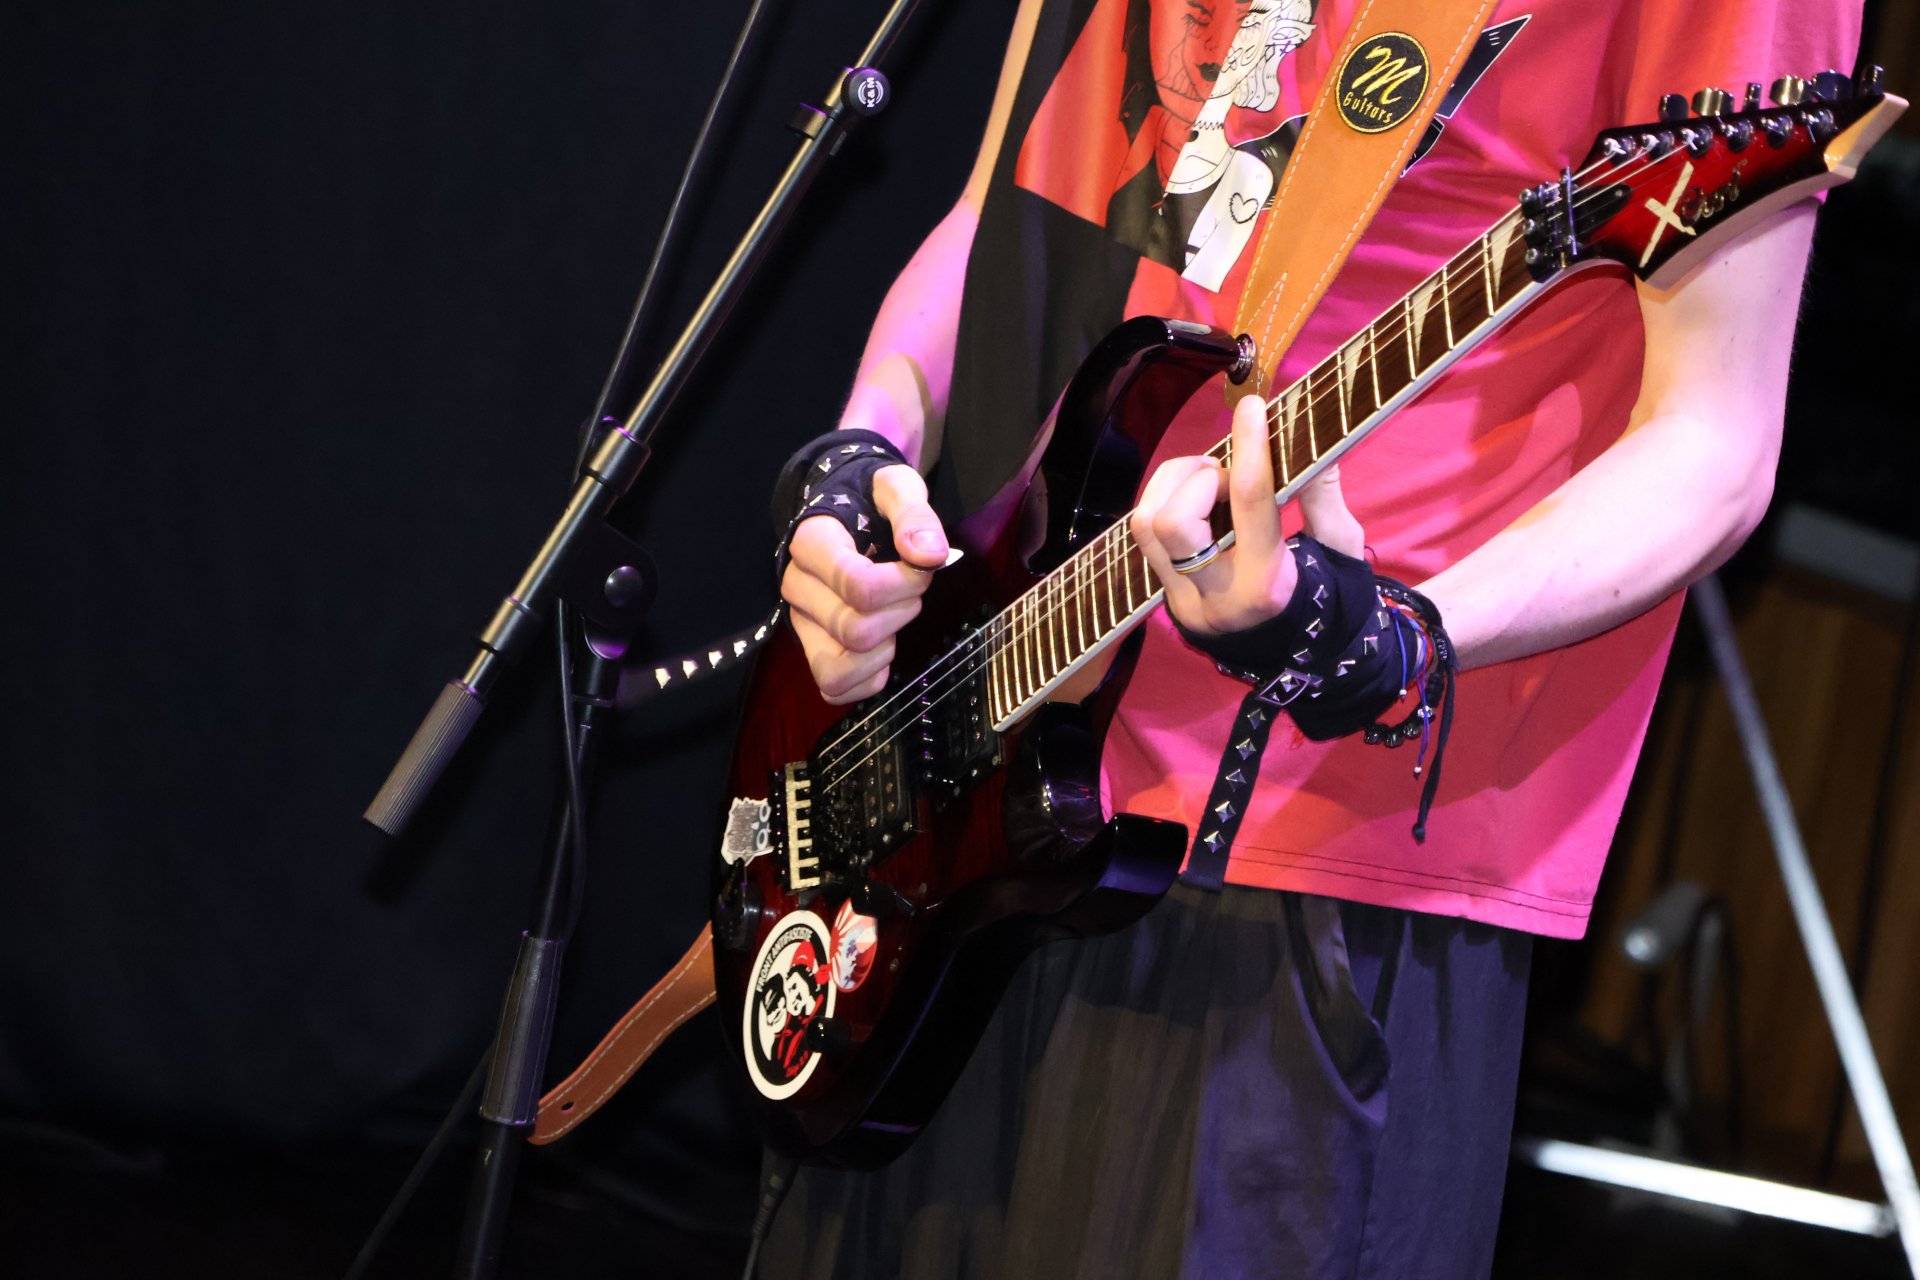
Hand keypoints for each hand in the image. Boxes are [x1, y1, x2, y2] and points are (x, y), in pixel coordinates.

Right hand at [781, 464, 950, 703]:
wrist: (845, 510)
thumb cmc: (871, 501)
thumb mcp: (897, 488)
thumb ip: (914, 515)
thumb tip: (928, 554)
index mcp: (812, 543)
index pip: (856, 585)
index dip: (904, 584)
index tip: (924, 566)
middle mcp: (798, 587)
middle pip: (855, 630)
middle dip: (902, 612)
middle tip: (913, 591)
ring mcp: (801, 622)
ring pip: (837, 669)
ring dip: (882, 652)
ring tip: (894, 621)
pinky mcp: (811, 649)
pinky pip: (833, 688)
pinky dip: (868, 679)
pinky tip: (884, 649)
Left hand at [1130, 392, 1365, 635]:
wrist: (1294, 659)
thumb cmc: (1326, 599)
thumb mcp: (1339, 552)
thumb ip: (1323, 497)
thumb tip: (1311, 438)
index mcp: (1268, 585)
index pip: (1249, 503)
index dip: (1250, 447)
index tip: (1252, 407)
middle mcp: (1214, 596)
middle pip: (1175, 520)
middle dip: (1201, 479)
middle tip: (1231, 476)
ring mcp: (1180, 600)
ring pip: (1146, 524)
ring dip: (1175, 485)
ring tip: (1212, 483)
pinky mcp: (1163, 596)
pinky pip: (1143, 536)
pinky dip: (1165, 502)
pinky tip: (1198, 502)